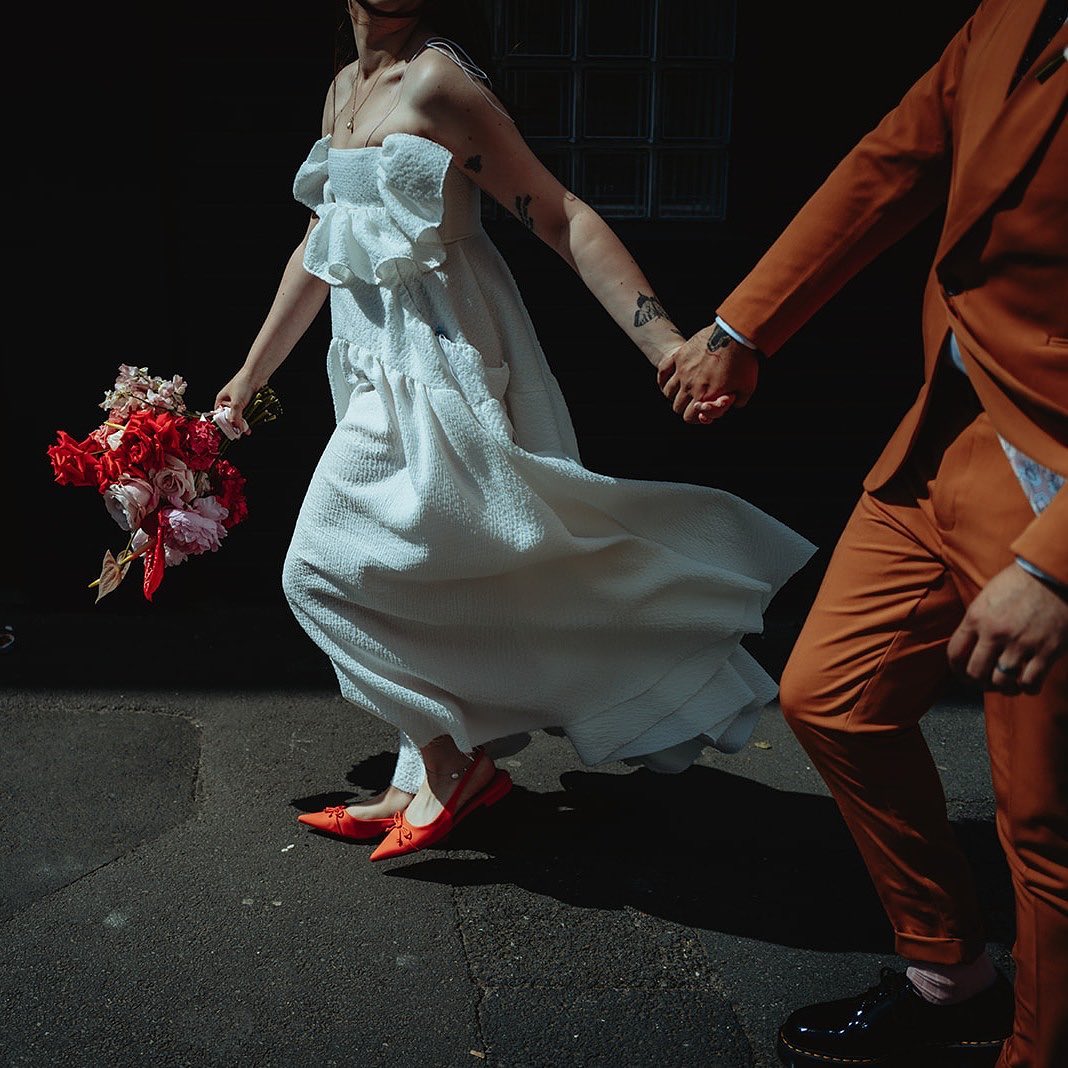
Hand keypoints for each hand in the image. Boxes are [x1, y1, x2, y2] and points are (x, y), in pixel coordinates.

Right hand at [213, 368, 259, 434]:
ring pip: (240, 416)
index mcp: (221, 400)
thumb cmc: (242, 385)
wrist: (256, 375)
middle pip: (230, 417)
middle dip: (235, 425)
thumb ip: (236, 418)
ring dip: (243, 423)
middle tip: (240, 433)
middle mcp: (228, 401)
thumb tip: (238, 430)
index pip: (219, 416)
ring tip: (247, 430)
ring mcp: (239, 402)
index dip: (224, 425)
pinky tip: (252, 423)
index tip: (230, 433)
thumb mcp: (236, 404)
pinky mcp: (248, 402)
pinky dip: (249, 418)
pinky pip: (247, 412)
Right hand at [657, 322, 760, 424]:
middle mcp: (690, 387)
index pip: (689, 417)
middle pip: (677, 406)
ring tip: (681, 390)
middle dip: (684, 407)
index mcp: (704, 397)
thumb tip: (731, 405)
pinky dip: (663, 378)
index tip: (700, 411)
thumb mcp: (747, 388)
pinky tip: (669, 379)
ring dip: (674, 394)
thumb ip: (738, 402)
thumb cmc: (743, 361)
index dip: (694, 417)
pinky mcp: (679, 356)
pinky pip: (663, 370)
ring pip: (668, 391)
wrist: (736, 335)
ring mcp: (682, 371)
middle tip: (692, 401)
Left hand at [946, 564, 1067, 695]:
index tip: (963, 674)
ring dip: (1003, 688)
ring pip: (1001, 682)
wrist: (1052, 574)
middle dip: (978, 682)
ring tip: (1009, 684)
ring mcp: (1021, 643)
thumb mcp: (986, 598)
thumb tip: (968, 647)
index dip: (956, 670)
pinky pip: (1030, 682)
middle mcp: (995, 632)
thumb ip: (976, 622)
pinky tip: (1028, 684)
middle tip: (986, 683)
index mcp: (976, 618)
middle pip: (975, 673)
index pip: (954, 654)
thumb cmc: (1018, 583)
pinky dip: (1028, 688)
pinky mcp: (1047, 650)